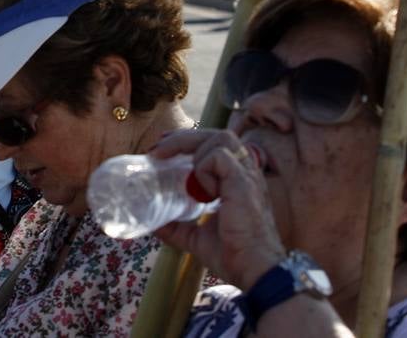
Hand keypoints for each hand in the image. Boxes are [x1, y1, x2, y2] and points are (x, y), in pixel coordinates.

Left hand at [150, 128, 286, 289]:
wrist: (254, 271)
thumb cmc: (234, 255)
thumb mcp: (197, 238)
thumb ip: (177, 228)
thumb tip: (152, 224)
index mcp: (237, 180)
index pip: (216, 144)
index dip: (188, 140)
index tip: (164, 145)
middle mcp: (246, 173)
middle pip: (217, 135)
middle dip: (184, 137)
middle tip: (159, 149)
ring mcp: (247, 176)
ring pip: (221, 138)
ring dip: (193, 148)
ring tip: (178, 170)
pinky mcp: (244, 184)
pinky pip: (220, 157)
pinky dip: (204, 168)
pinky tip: (203, 191)